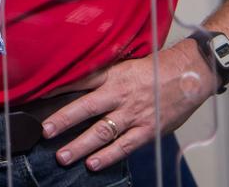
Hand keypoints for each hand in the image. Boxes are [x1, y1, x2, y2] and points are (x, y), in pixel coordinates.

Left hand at [39, 39, 214, 172]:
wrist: (190, 74)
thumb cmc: (156, 69)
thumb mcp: (125, 64)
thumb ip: (104, 76)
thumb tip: (79, 84)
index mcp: (113, 74)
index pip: (80, 81)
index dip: (59, 89)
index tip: (39, 97)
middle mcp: (119, 94)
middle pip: (85, 107)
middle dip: (63, 121)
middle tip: (44, 132)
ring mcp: (133, 113)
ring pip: (101, 131)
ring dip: (80, 144)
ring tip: (62, 156)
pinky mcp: (147, 130)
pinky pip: (124, 146)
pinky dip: (108, 156)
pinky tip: (92, 163)